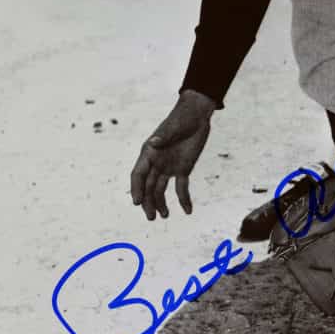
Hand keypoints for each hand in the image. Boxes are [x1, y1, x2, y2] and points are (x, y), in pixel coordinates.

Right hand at [130, 91, 214, 219]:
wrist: (197, 115)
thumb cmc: (182, 118)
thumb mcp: (174, 127)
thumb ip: (164, 137)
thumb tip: (153, 142)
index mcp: (149, 153)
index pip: (138, 174)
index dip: (137, 189)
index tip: (137, 203)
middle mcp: (156, 162)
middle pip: (148, 186)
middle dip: (148, 202)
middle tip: (152, 218)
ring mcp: (168, 167)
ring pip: (160, 189)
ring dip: (161, 203)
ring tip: (165, 215)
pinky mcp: (183, 169)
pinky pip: (181, 187)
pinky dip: (184, 199)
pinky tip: (188, 210)